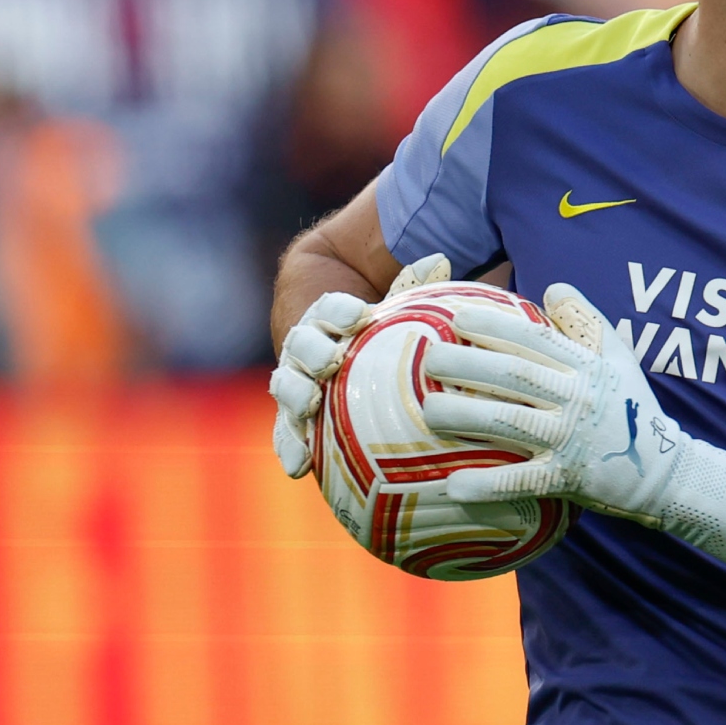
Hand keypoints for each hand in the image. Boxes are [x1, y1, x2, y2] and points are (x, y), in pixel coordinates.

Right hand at [267, 253, 449, 475]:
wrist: (329, 342)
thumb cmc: (372, 325)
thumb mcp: (390, 301)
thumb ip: (410, 285)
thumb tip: (439, 258)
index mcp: (324, 316)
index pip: (328, 308)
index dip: (339, 310)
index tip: (359, 314)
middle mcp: (304, 347)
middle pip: (301, 346)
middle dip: (312, 351)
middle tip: (330, 360)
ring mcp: (295, 382)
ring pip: (287, 386)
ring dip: (296, 396)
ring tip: (309, 407)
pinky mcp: (294, 417)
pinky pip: (287, 432)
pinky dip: (290, 446)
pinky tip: (300, 466)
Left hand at [419, 282, 683, 523]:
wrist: (663, 471)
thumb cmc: (632, 408)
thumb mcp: (618, 357)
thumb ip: (586, 320)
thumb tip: (551, 287)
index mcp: (586, 367)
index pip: (535, 340)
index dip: (495, 327)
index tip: (457, 319)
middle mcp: (577, 399)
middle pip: (514, 376)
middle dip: (468, 365)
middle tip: (429, 359)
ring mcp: (571, 440)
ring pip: (511, 423)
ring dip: (466, 417)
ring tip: (428, 411)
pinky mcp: (567, 479)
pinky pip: (521, 481)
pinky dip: (488, 485)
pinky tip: (453, 485)